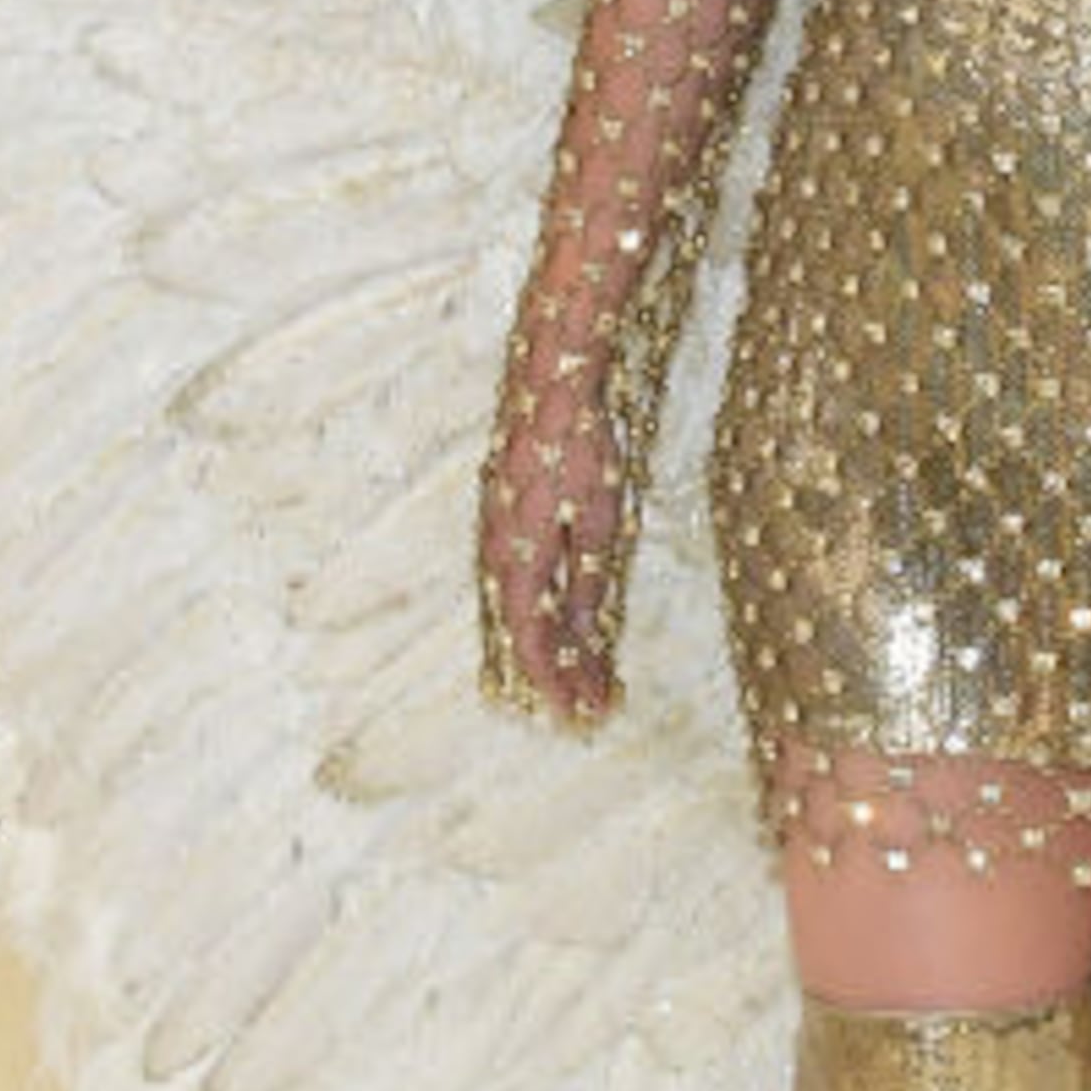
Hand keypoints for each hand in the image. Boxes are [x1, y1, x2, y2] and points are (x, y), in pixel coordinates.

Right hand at [475, 373, 630, 726]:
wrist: (551, 375)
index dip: (557, 684)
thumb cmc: (581, 443)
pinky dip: (535, 612)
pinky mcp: (500, 511)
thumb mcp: (597, 518)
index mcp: (518, 558)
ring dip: (544, 647)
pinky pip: (512, 580)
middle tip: (587, 708)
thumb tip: (584, 640)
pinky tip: (557, 622)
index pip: (533, 642)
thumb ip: (586, 580)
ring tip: (579, 678)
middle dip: (553, 676)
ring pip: (514, 609)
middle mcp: (495, 552)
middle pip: (519, 634)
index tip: (583, 715)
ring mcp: (493, 530)